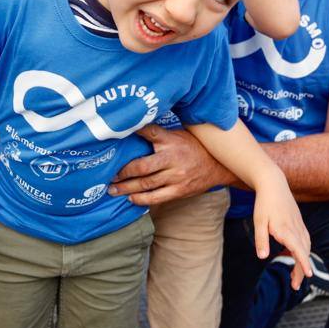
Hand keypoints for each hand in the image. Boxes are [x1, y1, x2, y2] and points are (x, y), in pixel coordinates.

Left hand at [108, 124, 232, 204]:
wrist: (218, 166)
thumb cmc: (193, 147)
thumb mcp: (178, 135)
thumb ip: (159, 135)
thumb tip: (134, 128)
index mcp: (171, 141)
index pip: (150, 133)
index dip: (134, 132)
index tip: (116, 133)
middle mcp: (172, 158)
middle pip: (142, 166)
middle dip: (123, 172)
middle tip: (110, 176)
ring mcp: (176, 176)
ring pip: (146, 184)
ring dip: (127, 188)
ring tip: (113, 189)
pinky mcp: (179, 191)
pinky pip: (156, 197)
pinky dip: (141, 199)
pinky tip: (131, 198)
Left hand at [252, 169, 312, 290]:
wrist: (273, 184)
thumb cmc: (264, 203)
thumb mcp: (258, 221)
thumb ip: (261, 239)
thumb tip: (262, 257)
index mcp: (286, 229)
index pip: (298, 249)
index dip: (304, 263)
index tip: (308, 275)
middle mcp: (296, 228)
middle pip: (304, 252)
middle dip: (302, 269)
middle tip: (295, 286)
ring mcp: (299, 225)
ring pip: (305, 247)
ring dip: (302, 261)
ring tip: (295, 276)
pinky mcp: (299, 223)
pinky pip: (304, 240)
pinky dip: (302, 251)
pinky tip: (295, 256)